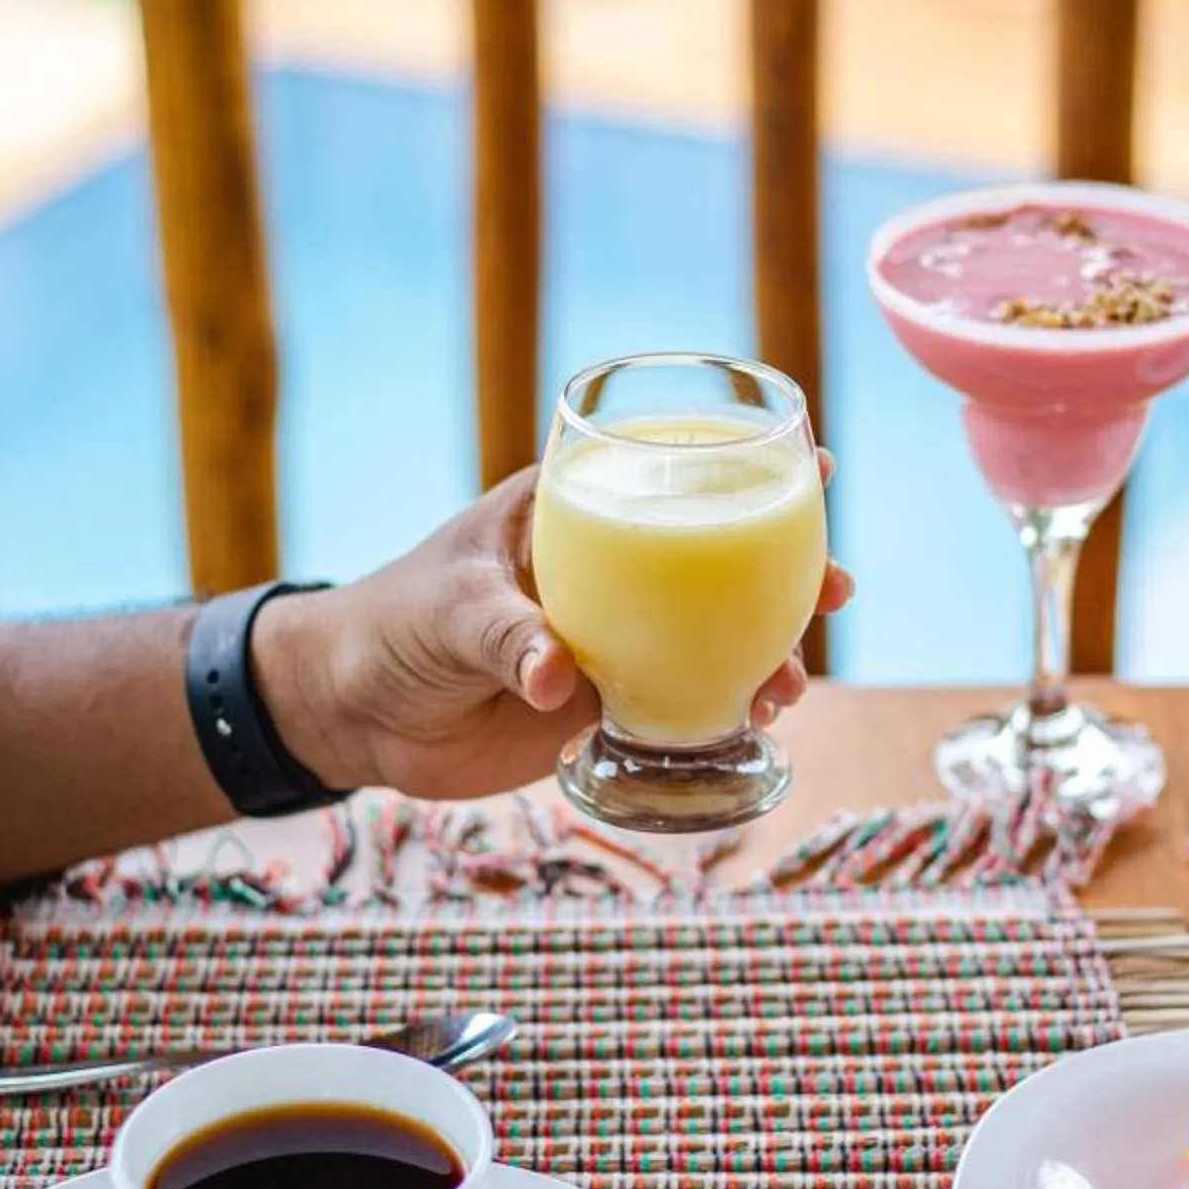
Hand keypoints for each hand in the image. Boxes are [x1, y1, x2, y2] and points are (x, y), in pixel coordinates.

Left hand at [252, 465, 851, 803]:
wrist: (351, 715)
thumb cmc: (389, 628)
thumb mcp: (444, 614)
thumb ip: (501, 635)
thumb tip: (552, 677)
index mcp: (569, 516)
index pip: (665, 474)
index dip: (742, 464)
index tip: (813, 465)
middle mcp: (604, 573)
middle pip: (714, 559)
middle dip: (786, 570)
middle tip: (836, 591)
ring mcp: (609, 638)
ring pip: (710, 635)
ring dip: (765, 653)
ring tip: (789, 686)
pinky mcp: (598, 703)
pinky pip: (679, 702)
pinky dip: (723, 711)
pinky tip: (753, 724)